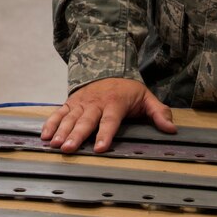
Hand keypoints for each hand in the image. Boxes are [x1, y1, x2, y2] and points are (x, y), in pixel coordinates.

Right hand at [41, 77, 174, 153]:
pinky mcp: (70, 103)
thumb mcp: (147, 98)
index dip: (105, 134)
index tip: (101, 148)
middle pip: (85, 121)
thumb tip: (172, 130)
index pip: (110, 121)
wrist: (107, 67)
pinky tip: (45, 136)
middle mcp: (95, 103)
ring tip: (55, 145)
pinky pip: (59, 113)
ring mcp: (81, 103)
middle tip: (69, 149)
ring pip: (69, 118)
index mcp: (115, 103)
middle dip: (76, 135)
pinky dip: (50, 123)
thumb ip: (158, 113)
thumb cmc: (128, 89)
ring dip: (61, 131)